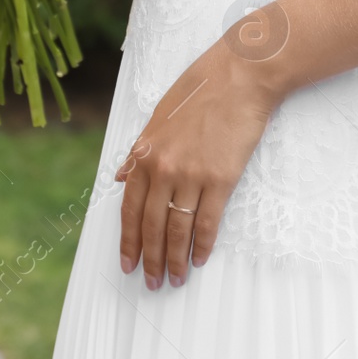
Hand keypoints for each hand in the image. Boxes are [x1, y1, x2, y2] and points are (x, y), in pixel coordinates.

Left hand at [115, 39, 279, 288]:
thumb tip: (119, 177)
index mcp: (144, 152)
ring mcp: (191, 174)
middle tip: (152, 282)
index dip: (128, 240)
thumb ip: (138, 151)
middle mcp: (162, 167)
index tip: (128, 263)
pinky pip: (208, 220)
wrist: (238, 77)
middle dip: (150, 258)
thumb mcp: (158, 117)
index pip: (129, 208)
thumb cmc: (199, 90)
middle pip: (151, 225)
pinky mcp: (221, 178)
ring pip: (177, 228)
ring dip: (176, 258)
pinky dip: (203, 244)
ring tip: (176, 279)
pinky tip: (201, 258)